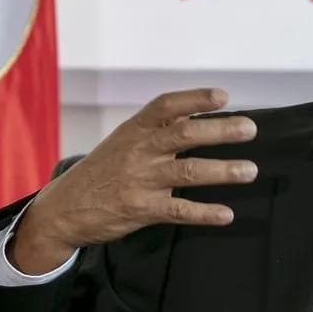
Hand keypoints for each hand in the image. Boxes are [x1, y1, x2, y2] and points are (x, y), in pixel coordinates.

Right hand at [9, 89, 257, 273]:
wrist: (62, 209)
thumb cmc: (103, 171)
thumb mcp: (124, 141)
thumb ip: (158, 130)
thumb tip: (201, 116)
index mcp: (135, 130)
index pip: (166, 107)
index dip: (195, 99)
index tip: (223, 97)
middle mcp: (139, 151)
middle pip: (184, 135)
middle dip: (220, 131)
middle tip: (250, 129)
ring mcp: (140, 181)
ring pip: (187, 172)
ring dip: (222, 171)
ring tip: (250, 171)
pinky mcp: (141, 210)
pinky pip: (178, 212)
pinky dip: (204, 213)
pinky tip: (226, 214)